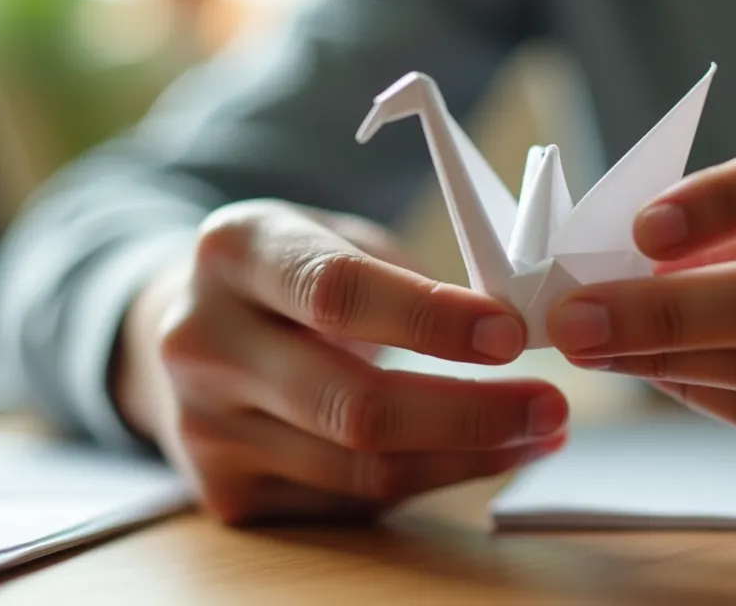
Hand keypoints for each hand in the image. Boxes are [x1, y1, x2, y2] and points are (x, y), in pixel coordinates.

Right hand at [115, 200, 567, 524]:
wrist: (184, 330)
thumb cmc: (288, 276)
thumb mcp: (328, 234)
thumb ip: (403, 273)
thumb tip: (509, 322)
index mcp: (233, 250)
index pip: (337, 292)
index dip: (431, 318)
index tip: (512, 334)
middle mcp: (202, 341)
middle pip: (351, 402)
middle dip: (469, 413)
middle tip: (551, 406)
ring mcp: (204, 427)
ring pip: (360, 468)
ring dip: (466, 457)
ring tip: (535, 433)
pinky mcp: (224, 491)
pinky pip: (350, 501)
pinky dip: (429, 480)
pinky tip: (480, 456)